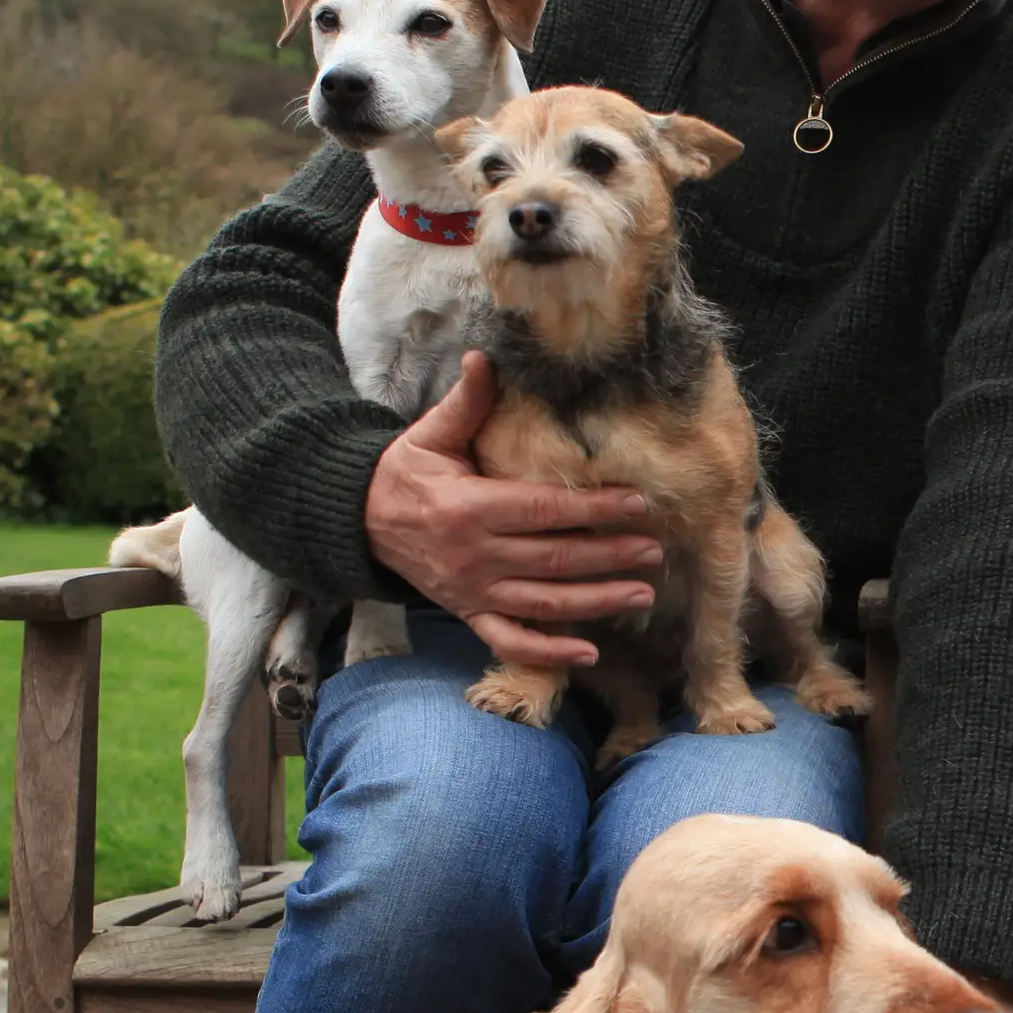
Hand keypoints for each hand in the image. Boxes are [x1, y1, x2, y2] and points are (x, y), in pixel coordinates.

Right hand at [362, 352, 660, 668]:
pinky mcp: (469, 614)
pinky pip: (510, 641)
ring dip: (596, 602)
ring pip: (544, 603)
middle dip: (608, 556)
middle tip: (654, 550)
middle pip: (554, 559)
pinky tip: (588, 653)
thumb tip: (485, 358)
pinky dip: (547, 653)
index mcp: (468, 508)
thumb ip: (465, 403)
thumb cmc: (405, 473)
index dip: (592, 508)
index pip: (543, 510)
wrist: (359, 522)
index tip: (636, 504)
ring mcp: (473, 591)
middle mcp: (475, 556)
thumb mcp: (429, 435)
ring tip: (642, 595)